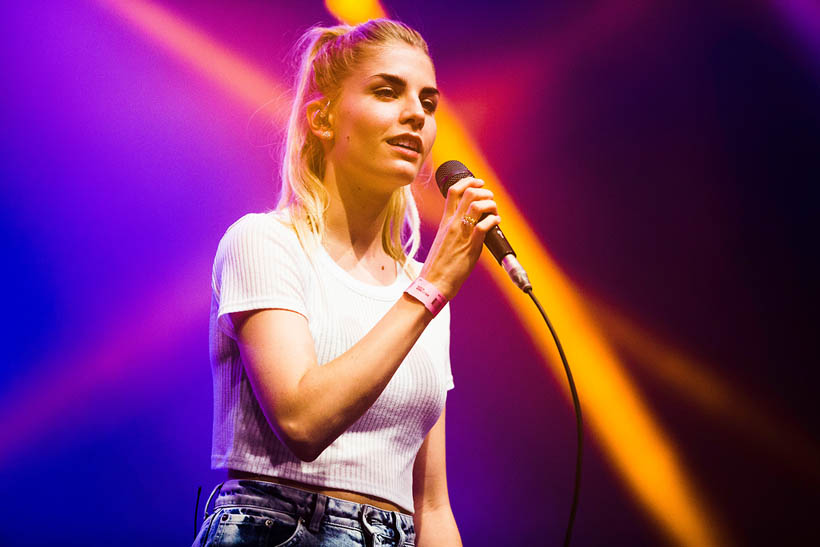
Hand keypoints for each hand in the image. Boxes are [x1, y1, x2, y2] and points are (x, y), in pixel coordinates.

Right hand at [419, 177, 500, 299]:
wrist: (432, 283)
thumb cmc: (438, 265)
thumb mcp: (444, 240)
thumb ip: (454, 229)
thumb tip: (470, 224)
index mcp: (446, 221)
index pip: (453, 191)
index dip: (468, 181)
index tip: (478, 182)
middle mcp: (453, 223)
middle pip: (468, 193)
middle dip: (484, 191)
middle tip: (490, 198)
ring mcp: (461, 233)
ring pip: (477, 205)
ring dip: (490, 203)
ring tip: (494, 211)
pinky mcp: (470, 246)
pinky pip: (483, 226)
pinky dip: (493, 220)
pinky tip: (496, 222)